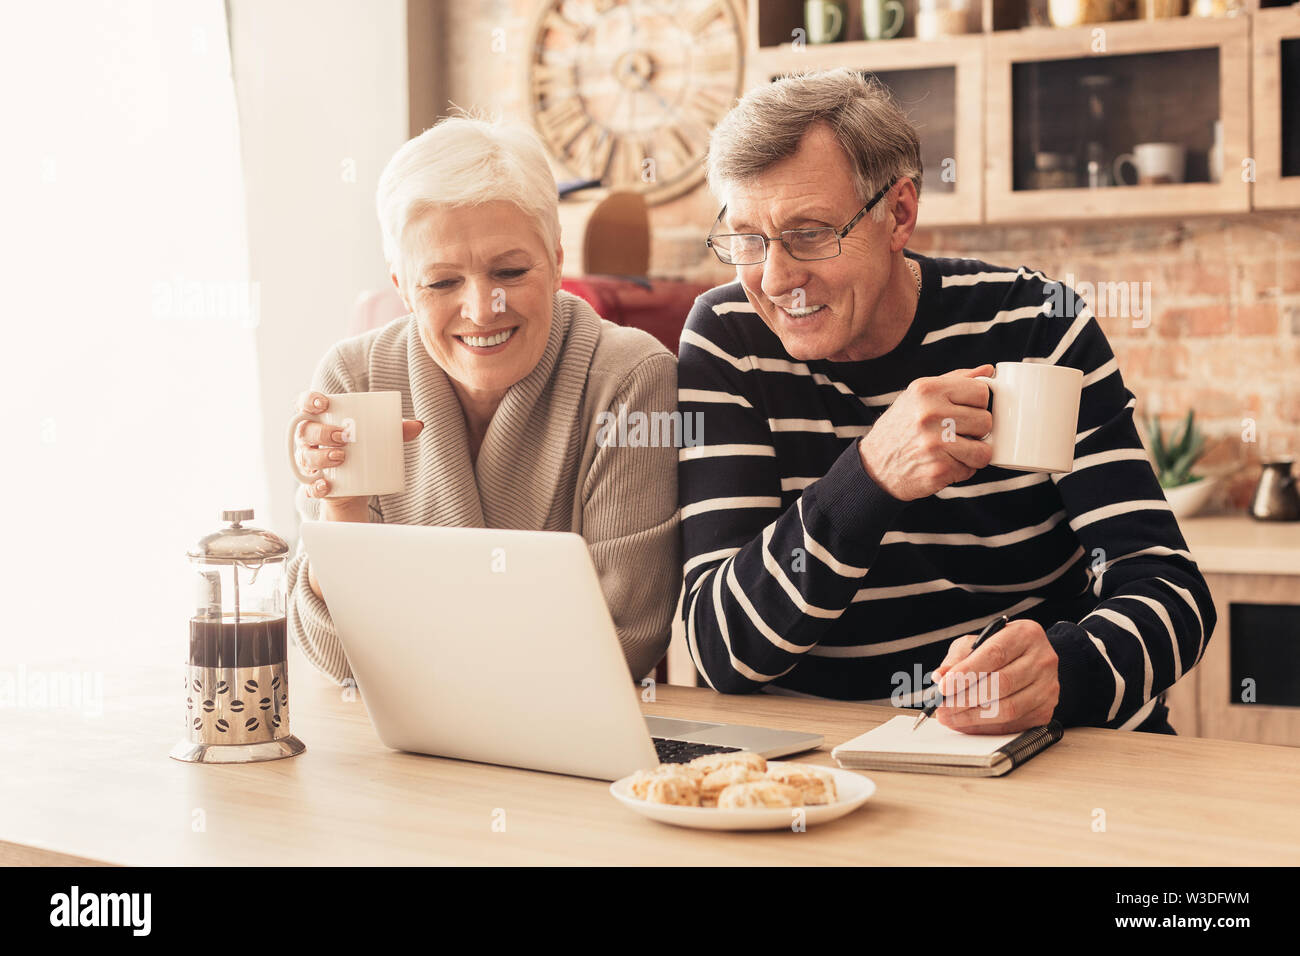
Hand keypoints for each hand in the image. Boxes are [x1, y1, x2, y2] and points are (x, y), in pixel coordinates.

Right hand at [291, 390, 423, 520]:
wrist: (359, 485)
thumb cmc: (364, 450)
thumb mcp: (379, 438)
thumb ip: (396, 430)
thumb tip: (418, 425)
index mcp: (320, 420)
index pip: (305, 405)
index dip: (308, 400)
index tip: (323, 403)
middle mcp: (308, 440)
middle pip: (305, 431)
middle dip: (322, 432)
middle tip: (343, 437)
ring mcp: (309, 462)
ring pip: (306, 457)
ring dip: (321, 456)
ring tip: (341, 456)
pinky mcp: (313, 484)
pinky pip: (308, 486)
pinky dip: (315, 487)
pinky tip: (326, 485)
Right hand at [857, 365, 994, 500]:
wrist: (874, 466)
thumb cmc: (900, 428)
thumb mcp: (919, 395)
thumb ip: (954, 380)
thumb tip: (988, 371)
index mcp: (927, 390)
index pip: (981, 392)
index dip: (978, 404)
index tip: (966, 412)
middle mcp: (930, 414)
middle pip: (986, 421)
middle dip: (976, 431)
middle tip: (957, 434)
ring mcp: (934, 444)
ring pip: (984, 450)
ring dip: (973, 453)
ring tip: (953, 450)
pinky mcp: (939, 470)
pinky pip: (970, 470)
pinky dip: (961, 470)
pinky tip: (942, 463)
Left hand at [929, 619, 1059, 733]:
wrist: (1032, 661)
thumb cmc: (1001, 649)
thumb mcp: (977, 643)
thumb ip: (958, 658)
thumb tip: (940, 677)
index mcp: (1025, 634)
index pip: (994, 654)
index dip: (966, 672)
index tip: (944, 686)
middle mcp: (1042, 660)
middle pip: (1002, 684)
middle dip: (965, 698)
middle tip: (942, 706)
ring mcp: (1048, 688)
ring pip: (1008, 708)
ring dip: (972, 717)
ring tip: (949, 717)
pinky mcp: (1046, 711)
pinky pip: (1012, 725)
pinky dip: (985, 727)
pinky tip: (965, 724)